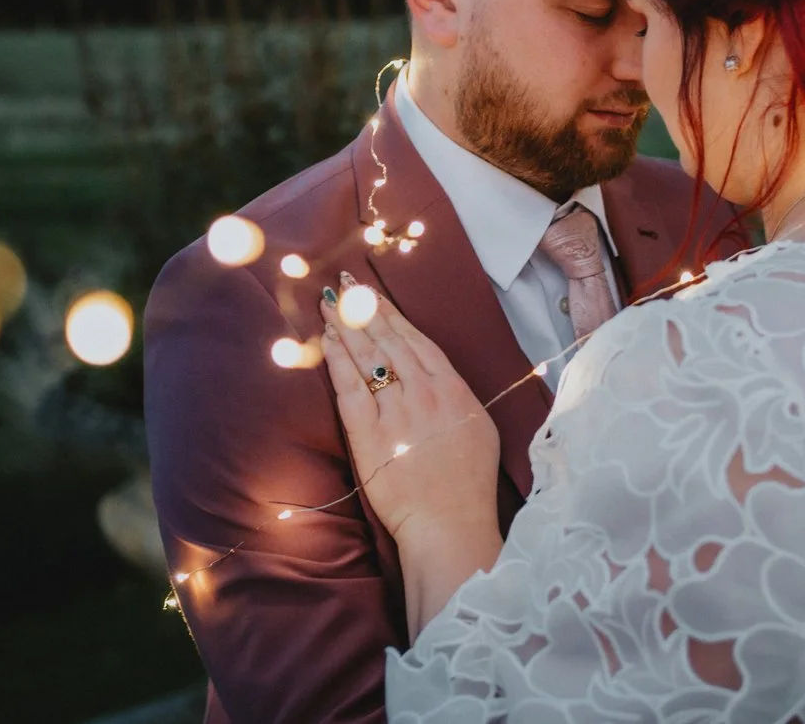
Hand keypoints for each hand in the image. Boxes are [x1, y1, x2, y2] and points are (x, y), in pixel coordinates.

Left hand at [319, 282, 500, 552]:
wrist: (451, 522)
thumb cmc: (469, 483)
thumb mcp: (478, 427)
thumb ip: (457, 397)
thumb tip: (439, 376)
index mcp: (452, 388)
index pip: (416, 339)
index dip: (392, 313)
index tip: (374, 292)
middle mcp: (424, 391)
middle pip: (387, 339)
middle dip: (364, 307)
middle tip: (344, 283)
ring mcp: (396, 411)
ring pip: (367, 356)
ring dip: (346, 325)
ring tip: (328, 303)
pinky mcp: (370, 433)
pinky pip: (349, 387)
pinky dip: (337, 359)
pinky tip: (325, 340)